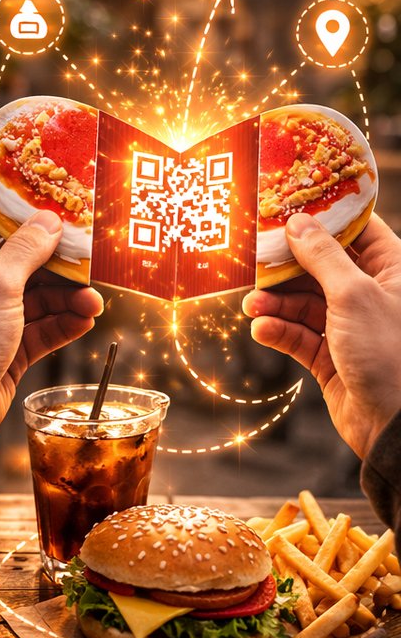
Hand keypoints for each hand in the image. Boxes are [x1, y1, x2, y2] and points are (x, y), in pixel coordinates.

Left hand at [0, 203, 103, 449]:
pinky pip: (42, 328)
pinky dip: (64, 323)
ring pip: (37, 295)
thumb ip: (25, 250)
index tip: (61, 202)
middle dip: (59, 261)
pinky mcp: (7, 348)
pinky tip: (85, 320)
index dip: (24, 209)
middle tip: (91, 260)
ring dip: (67, 296)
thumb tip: (49, 220)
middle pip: (23, 259)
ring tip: (93, 302)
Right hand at [242, 214, 400, 459]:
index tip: (283, 211)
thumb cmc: (390, 353)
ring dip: (274, 303)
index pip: (356, 231)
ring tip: (251, 307)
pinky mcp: (331, 357)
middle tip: (253, 266)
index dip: (321, 219)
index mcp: (392, 271)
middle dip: (284, 269)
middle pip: (319, 267)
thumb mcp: (354, 295)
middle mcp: (371, 295)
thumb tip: (298, 222)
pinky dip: (278, 331)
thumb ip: (322, 257)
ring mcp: (349, 326)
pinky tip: (262, 330)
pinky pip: (297, 335)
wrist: (395, 426)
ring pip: (302, 303)